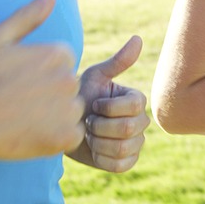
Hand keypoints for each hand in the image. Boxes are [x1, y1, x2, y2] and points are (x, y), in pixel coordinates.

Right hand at [0, 0, 84, 158]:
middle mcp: (70, 79)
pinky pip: (72, 135)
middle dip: (51, 93)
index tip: (20, 81)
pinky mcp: (66, 137)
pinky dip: (57, 137)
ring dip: (56, 116)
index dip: (41, 73)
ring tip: (25, 117)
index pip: (63, 62)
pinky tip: (32, 133)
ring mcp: (69, 109)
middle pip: (69, 86)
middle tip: (20, 101)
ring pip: (71, 111)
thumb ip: (29, 15)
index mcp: (59, 53)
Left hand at [69, 36, 149, 172]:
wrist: (63, 123)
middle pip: (128, 129)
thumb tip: (138, 38)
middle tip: (87, 121)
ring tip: (88, 134)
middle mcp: (142, 122)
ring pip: (123, 148)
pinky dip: (101, 158)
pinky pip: (119, 165)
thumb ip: (118, 61)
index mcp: (137, 100)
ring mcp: (136, 144)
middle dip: (100, 126)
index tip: (93, 104)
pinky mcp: (127, 162)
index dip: (108, 107)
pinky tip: (92, 148)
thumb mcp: (95, 77)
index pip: (134, 107)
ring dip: (98, 142)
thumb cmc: (79, 95)